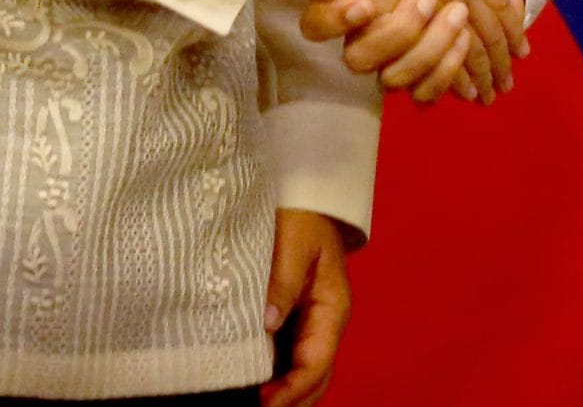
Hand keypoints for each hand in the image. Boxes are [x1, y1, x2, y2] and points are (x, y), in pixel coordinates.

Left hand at [262, 208, 349, 406]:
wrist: (306, 197)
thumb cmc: (301, 216)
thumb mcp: (294, 240)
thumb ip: (283, 280)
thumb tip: (268, 324)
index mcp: (333, 306)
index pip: (317, 362)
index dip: (292, 389)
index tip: (263, 402)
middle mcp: (325, 323)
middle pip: (316, 379)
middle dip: (291, 402)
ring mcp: (311, 325)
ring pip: (304, 374)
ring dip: (285, 395)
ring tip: (251, 403)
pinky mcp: (294, 322)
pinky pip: (289, 361)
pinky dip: (275, 379)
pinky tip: (250, 384)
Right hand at [280, 0, 526, 103]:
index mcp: (355, 1)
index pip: (317, 25)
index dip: (330, 21)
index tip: (363, 3)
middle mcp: (368, 38)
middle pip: (360, 60)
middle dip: (398, 33)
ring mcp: (396, 60)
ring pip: (395, 80)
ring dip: (428, 54)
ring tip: (458, 18)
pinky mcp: (427, 73)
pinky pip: (426, 93)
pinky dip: (447, 74)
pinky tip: (465, 42)